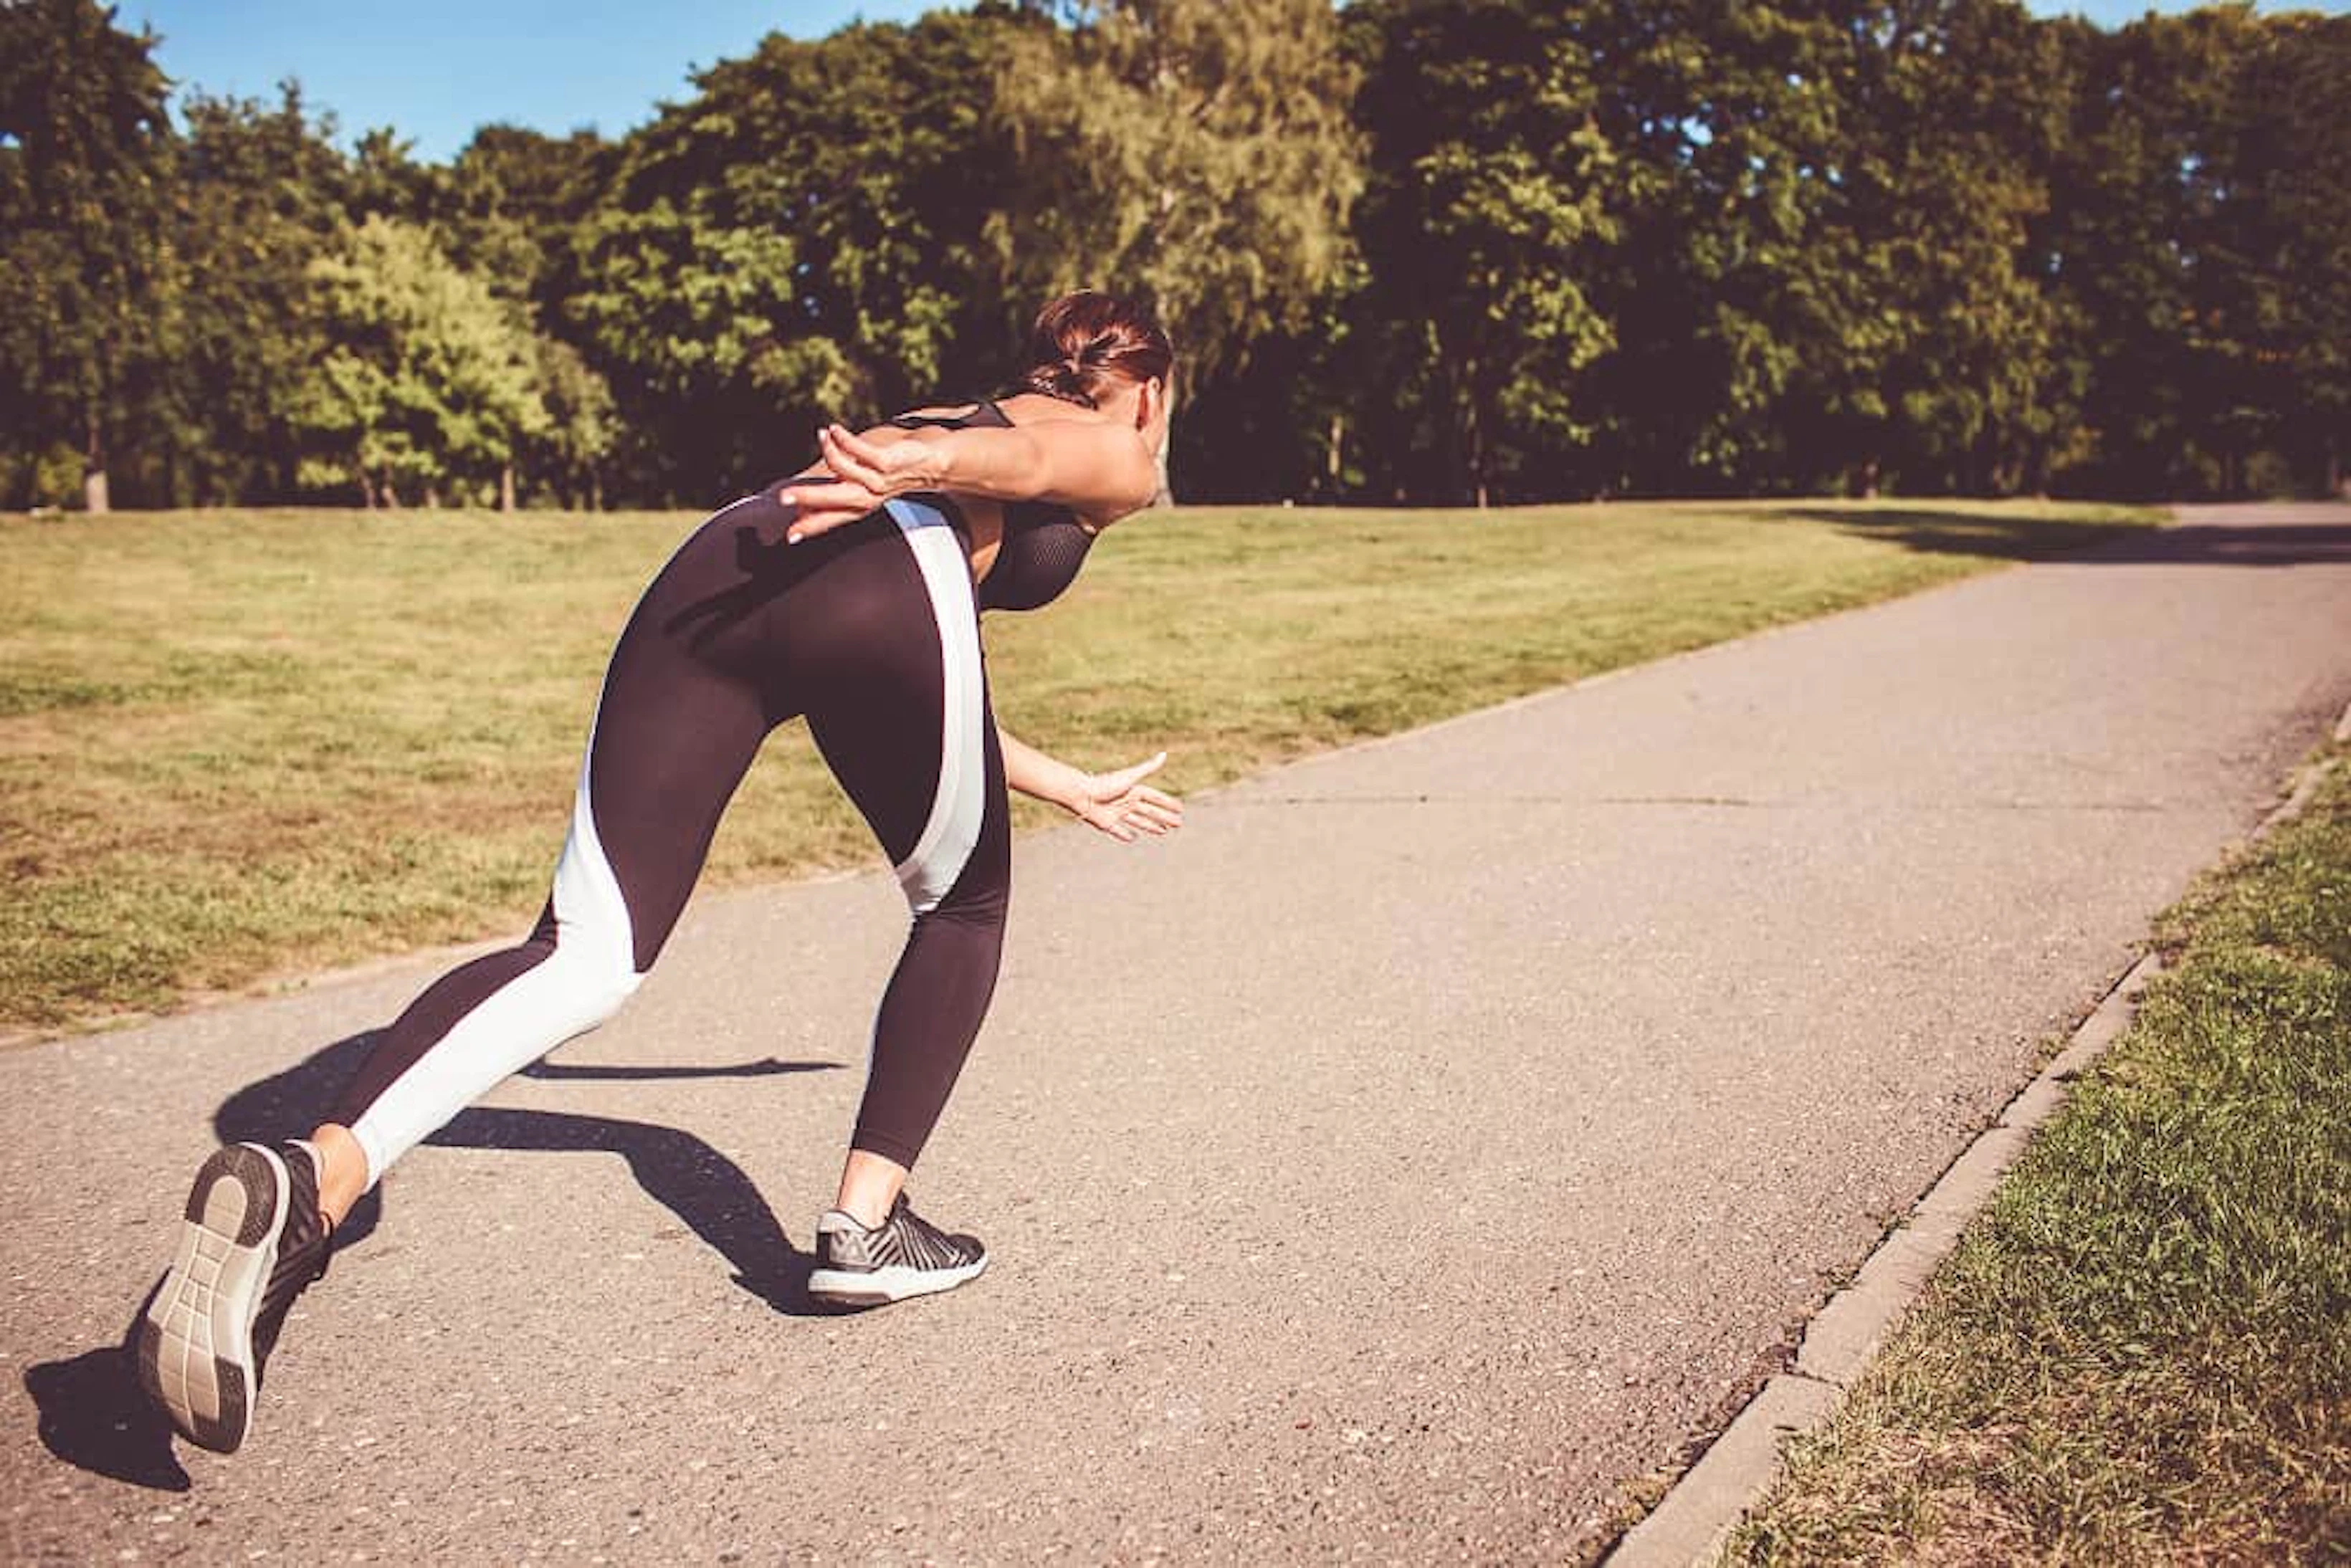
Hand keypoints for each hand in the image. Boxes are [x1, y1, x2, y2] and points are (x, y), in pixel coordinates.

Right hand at [781, 424, 936, 542]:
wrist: (930, 465)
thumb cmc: (890, 477)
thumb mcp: (860, 489)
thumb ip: (834, 495)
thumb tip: (803, 503)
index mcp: (859, 507)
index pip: (830, 519)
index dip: (810, 527)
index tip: (789, 536)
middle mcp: (867, 497)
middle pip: (833, 500)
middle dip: (808, 498)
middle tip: (784, 497)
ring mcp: (877, 480)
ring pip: (844, 470)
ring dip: (829, 451)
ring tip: (821, 435)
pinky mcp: (887, 462)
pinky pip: (861, 451)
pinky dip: (845, 439)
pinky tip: (834, 429)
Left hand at [1070, 751, 1182, 842]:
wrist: (1081, 795)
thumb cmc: (1105, 784)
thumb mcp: (1130, 777)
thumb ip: (1148, 768)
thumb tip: (1164, 754)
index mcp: (1134, 790)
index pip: (1155, 798)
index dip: (1168, 803)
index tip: (1180, 809)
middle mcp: (1127, 802)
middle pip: (1150, 812)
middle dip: (1165, 818)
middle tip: (1178, 824)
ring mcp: (1117, 814)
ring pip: (1139, 822)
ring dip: (1152, 826)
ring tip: (1164, 832)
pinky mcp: (1107, 824)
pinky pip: (1120, 831)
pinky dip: (1126, 835)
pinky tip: (1134, 838)